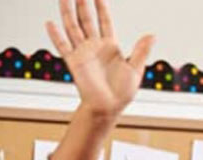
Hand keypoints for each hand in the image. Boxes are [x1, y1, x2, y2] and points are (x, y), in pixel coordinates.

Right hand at [45, 0, 154, 117]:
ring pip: (73, 28)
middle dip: (83, 6)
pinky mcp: (74, 62)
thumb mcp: (136, 69)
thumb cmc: (122, 91)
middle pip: (86, 21)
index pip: (105, 22)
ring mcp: (83, 53)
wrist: (108, 107)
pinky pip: (63, 46)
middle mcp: (95, 46)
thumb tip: (152, 35)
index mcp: (111, 46)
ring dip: (68, 14)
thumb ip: (141, 51)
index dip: (102, 9)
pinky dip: (56, 35)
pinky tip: (50, 23)